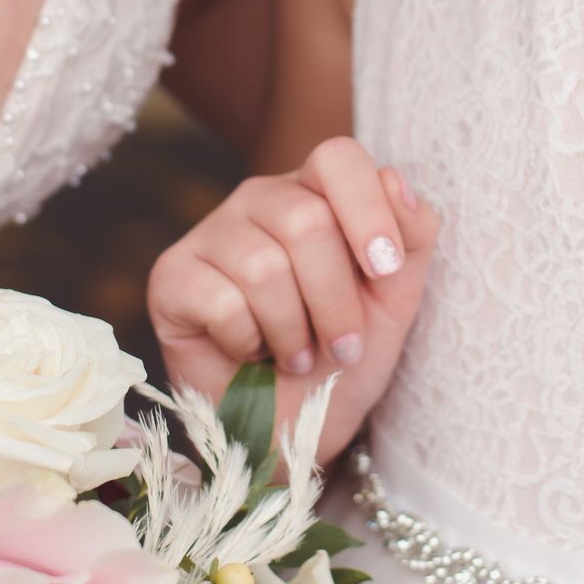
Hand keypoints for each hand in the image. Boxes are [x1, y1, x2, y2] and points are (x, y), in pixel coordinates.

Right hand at [147, 137, 437, 461]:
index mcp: (315, 192)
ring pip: (263, 265)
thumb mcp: (395, 298)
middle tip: (341, 346)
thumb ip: (411, 236)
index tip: (384, 270)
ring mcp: (210, 233)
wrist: (296, 425)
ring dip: (293, 331)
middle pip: (307, 220)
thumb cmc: (342, 355)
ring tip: (296, 355)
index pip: (338, 158)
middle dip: (336, 301)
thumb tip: (396, 179)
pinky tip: (249, 352)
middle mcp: (260, 200)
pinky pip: (221, 300)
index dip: (367, 210)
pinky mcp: (171, 275)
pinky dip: (249, 341)